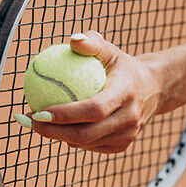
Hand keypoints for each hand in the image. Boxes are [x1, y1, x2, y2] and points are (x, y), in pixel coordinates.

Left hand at [15, 31, 161, 153]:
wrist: (154, 89)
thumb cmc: (123, 67)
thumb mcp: (111, 51)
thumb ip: (93, 43)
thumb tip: (72, 39)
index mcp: (126, 94)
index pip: (94, 109)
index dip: (65, 114)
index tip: (39, 111)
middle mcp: (129, 118)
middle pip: (86, 134)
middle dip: (53, 132)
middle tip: (31, 121)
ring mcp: (127, 136)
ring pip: (86, 143)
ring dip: (59, 136)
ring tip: (39, 123)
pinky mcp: (122, 146)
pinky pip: (91, 146)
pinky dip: (72, 139)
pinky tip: (57, 128)